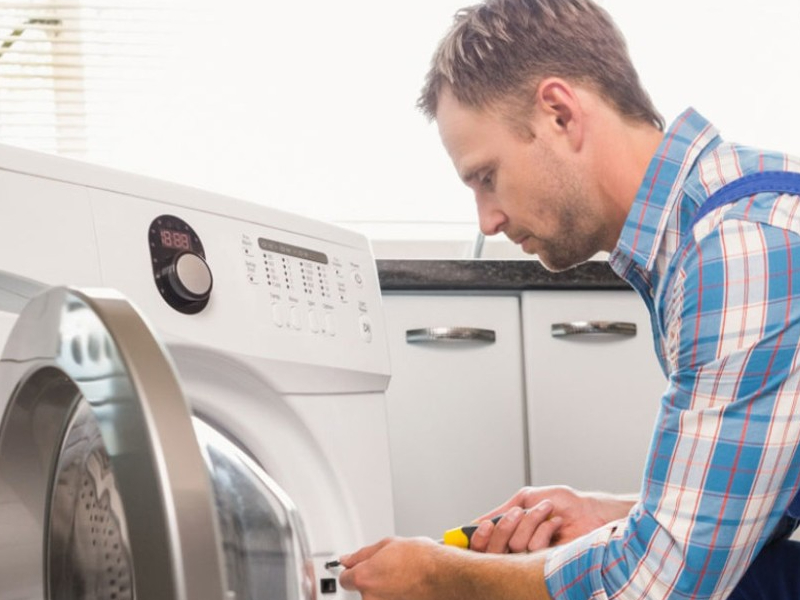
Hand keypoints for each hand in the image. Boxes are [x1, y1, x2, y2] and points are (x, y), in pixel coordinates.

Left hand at [338, 537, 448, 599]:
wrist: (445, 576)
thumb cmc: (423, 560)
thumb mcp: (388, 545)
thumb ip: (363, 554)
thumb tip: (348, 559)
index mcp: (364, 578)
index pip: (345, 579)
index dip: (352, 571)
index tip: (357, 569)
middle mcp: (371, 598)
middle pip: (363, 590)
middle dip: (373, 580)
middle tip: (391, 570)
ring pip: (378, 597)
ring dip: (386, 591)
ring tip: (404, 579)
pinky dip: (397, 596)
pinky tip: (408, 588)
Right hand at [469, 485, 635, 553]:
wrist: (588, 512)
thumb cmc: (562, 503)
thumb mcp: (526, 498)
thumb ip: (501, 511)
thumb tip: (477, 521)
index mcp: (509, 534)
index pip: (483, 544)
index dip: (479, 537)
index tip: (483, 526)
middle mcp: (517, 548)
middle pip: (493, 548)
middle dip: (507, 525)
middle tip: (520, 513)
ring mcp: (531, 558)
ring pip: (515, 545)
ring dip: (531, 522)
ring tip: (546, 513)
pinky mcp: (546, 564)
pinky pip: (533, 549)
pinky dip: (544, 530)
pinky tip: (555, 525)